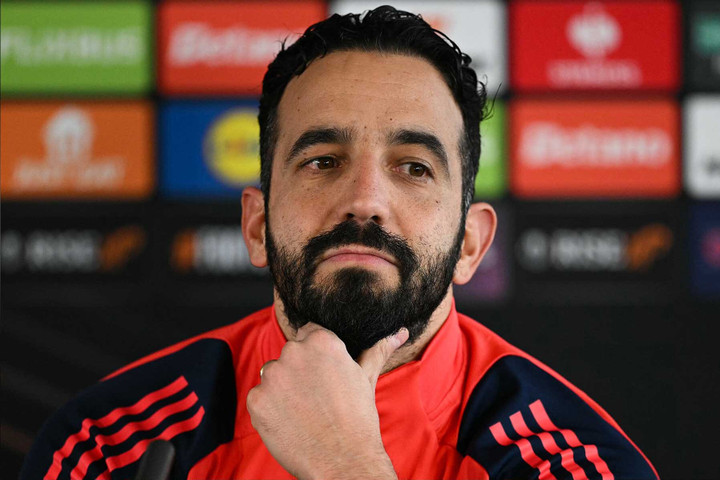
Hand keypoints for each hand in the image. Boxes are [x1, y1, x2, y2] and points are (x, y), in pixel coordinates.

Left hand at [246, 323, 408, 479]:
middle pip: (290, 354)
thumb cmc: (358, 419)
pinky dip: (270, 410)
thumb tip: (400, 332)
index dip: (316, 356)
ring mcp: (272, 377)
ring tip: (304, 411)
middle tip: (317, 397)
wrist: (344, 462)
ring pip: (273, 375)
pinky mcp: (257, 400)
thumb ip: (378, 349)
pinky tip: (290, 422)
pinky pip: (259, 398)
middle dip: (299, 372)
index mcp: (322, 342)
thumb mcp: (366, 378)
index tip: (323, 375)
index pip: (308, 333)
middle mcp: (294, 353)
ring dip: (283, 389)